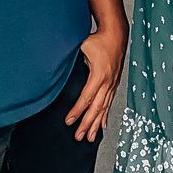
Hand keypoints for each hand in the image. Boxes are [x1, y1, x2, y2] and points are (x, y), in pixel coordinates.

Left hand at [64, 22, 127, 141]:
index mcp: (99, 75)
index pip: (86, 98)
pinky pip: (109, 103)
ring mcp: (112, 84)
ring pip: (103, 108)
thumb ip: (72, 58)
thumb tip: (56, 65)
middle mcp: (107, 83)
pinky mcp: (114, 84)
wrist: (116, 35)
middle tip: (78, 136)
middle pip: (96, 108)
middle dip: (86, 124)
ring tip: (89, 137)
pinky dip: (105, 116)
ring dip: (96, 124)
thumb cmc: (98, 40)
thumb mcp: (83, 47)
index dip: (77, 111)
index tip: (68, 121)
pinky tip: (102, 126)